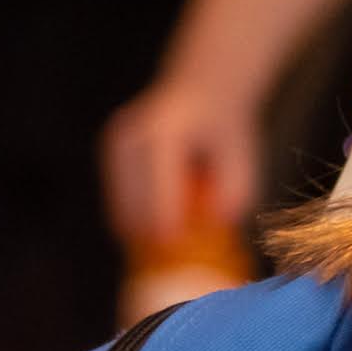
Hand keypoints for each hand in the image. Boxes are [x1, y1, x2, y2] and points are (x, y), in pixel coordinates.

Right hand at [102, 75, 259, 248]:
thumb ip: (234, 189)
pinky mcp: (111, 154)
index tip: (172, 244)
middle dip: (149, 231)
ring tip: (166, 245)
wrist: (201, 89)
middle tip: (169, 260)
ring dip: (140, 228)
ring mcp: (116, 143)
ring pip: (119, 203)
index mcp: (165, 131)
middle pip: (131, 196)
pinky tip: (155, 231)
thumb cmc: (226, 128)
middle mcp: (133, 134)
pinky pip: (118, 200)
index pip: (158, 180)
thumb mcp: (241, 155)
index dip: (164, 215)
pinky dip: (134, 218)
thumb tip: (219, 226)